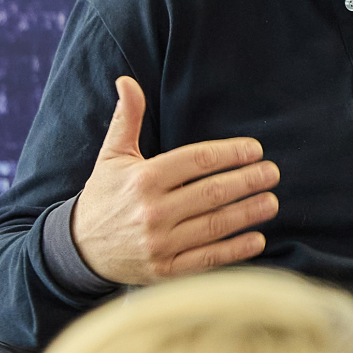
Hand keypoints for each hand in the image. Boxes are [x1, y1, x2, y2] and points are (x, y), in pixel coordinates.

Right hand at [68, 76, 279, 285]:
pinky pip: (206, 259)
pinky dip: (234, 251)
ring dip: (248, 213)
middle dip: (247, 181)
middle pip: (212, 193)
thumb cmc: (104, 196)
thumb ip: (126, 119)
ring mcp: (159, 244)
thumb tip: (127, 81)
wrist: (79, 250)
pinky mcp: (164, 271)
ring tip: (271, 202)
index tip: (255, 150)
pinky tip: (257, 239)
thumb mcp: (112, 156)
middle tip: (272, 173)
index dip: (231, 153)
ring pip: (214, 226)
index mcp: (143, 179)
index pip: (197, 161)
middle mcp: (152, 212)